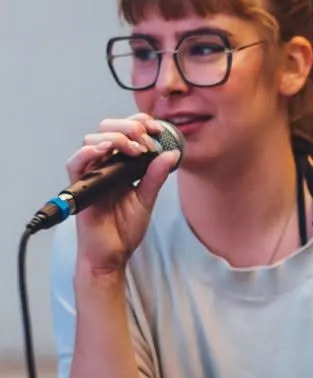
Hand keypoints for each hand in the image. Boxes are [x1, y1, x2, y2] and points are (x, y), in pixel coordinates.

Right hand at [68, 114, 179, 274]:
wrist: (112, 255)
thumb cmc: (124, 229)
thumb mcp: (146, 199)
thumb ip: (156, 177)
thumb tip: (171, 154)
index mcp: (120, 165)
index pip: (125, 132)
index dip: (139, 123)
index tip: (157, 129)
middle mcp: (103, 166)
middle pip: (107, 129)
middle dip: (129, 126)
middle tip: (146, 138)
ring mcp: (90, 175)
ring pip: (92, 141)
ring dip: (115, 138)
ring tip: (134, 149)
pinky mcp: (79, 187)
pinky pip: (75, 164)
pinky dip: (88, 153)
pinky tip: (105, 150)